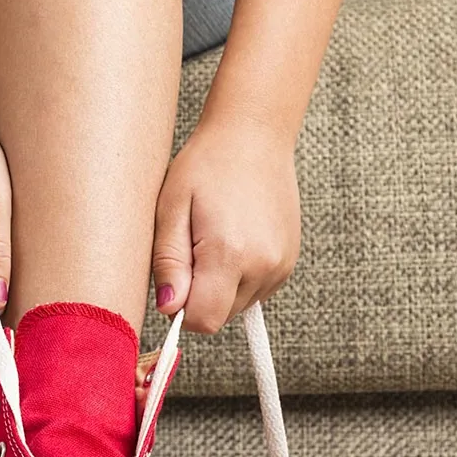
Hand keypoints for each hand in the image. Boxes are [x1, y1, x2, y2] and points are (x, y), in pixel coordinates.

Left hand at [152, 121, 300, 333]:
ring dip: (218, 288)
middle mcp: (264, 266)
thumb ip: (169, 263)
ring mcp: (281, 266)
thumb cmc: (206, 166)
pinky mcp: (289, 263)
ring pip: (236, 307)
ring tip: (212, 240)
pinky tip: (231, 242)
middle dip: (198, 297)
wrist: (253, 136)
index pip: (204, 320)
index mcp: (230, 253)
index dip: (181, 309)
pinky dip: (237, 278)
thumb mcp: (171, 209)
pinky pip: (254, 292)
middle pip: (220, 317)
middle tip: (191, 249)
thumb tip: (168, 308)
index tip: (174, 278)